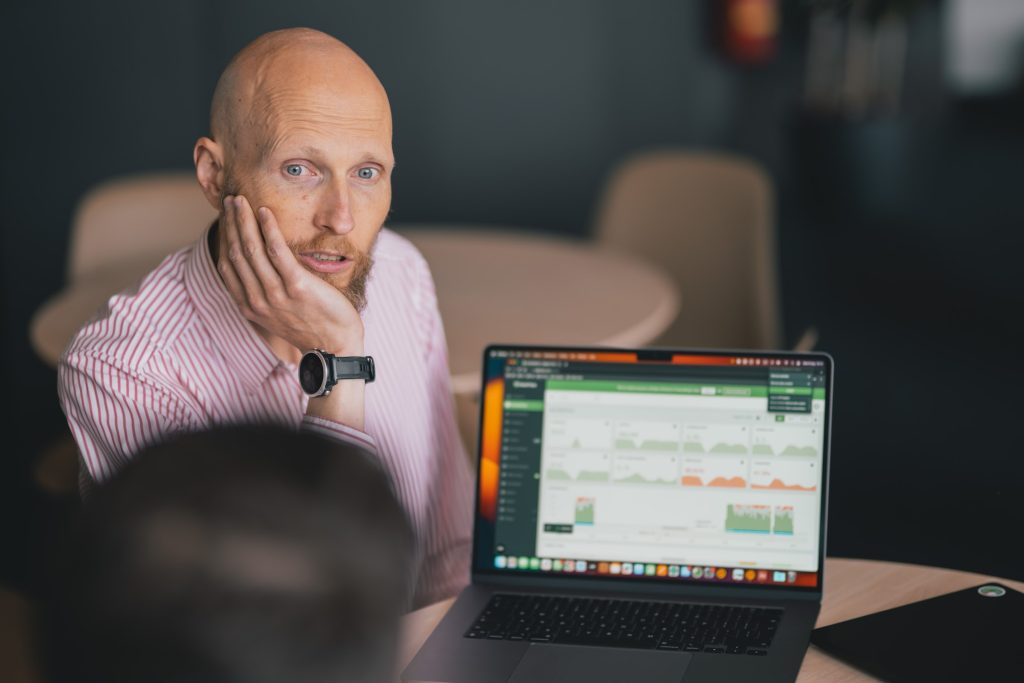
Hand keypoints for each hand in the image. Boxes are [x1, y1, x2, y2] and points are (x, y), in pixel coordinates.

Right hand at [217, 195, 363, 355]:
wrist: (335, 346)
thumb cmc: (310, 325)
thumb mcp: (277, 312)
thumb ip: (262, 291)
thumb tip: (256, 267)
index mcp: (249, 305)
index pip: (228, 264)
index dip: (225, 237)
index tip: (225, 216)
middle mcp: (258, 300)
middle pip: (237, 253)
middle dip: (231, 223)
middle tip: (230, 200)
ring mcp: (276, 295)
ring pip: (252, 250)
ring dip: (244, 221)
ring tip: (241, 201)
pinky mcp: (297, 287)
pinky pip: (278, 252)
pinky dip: (268, 229)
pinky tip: (264, 212)